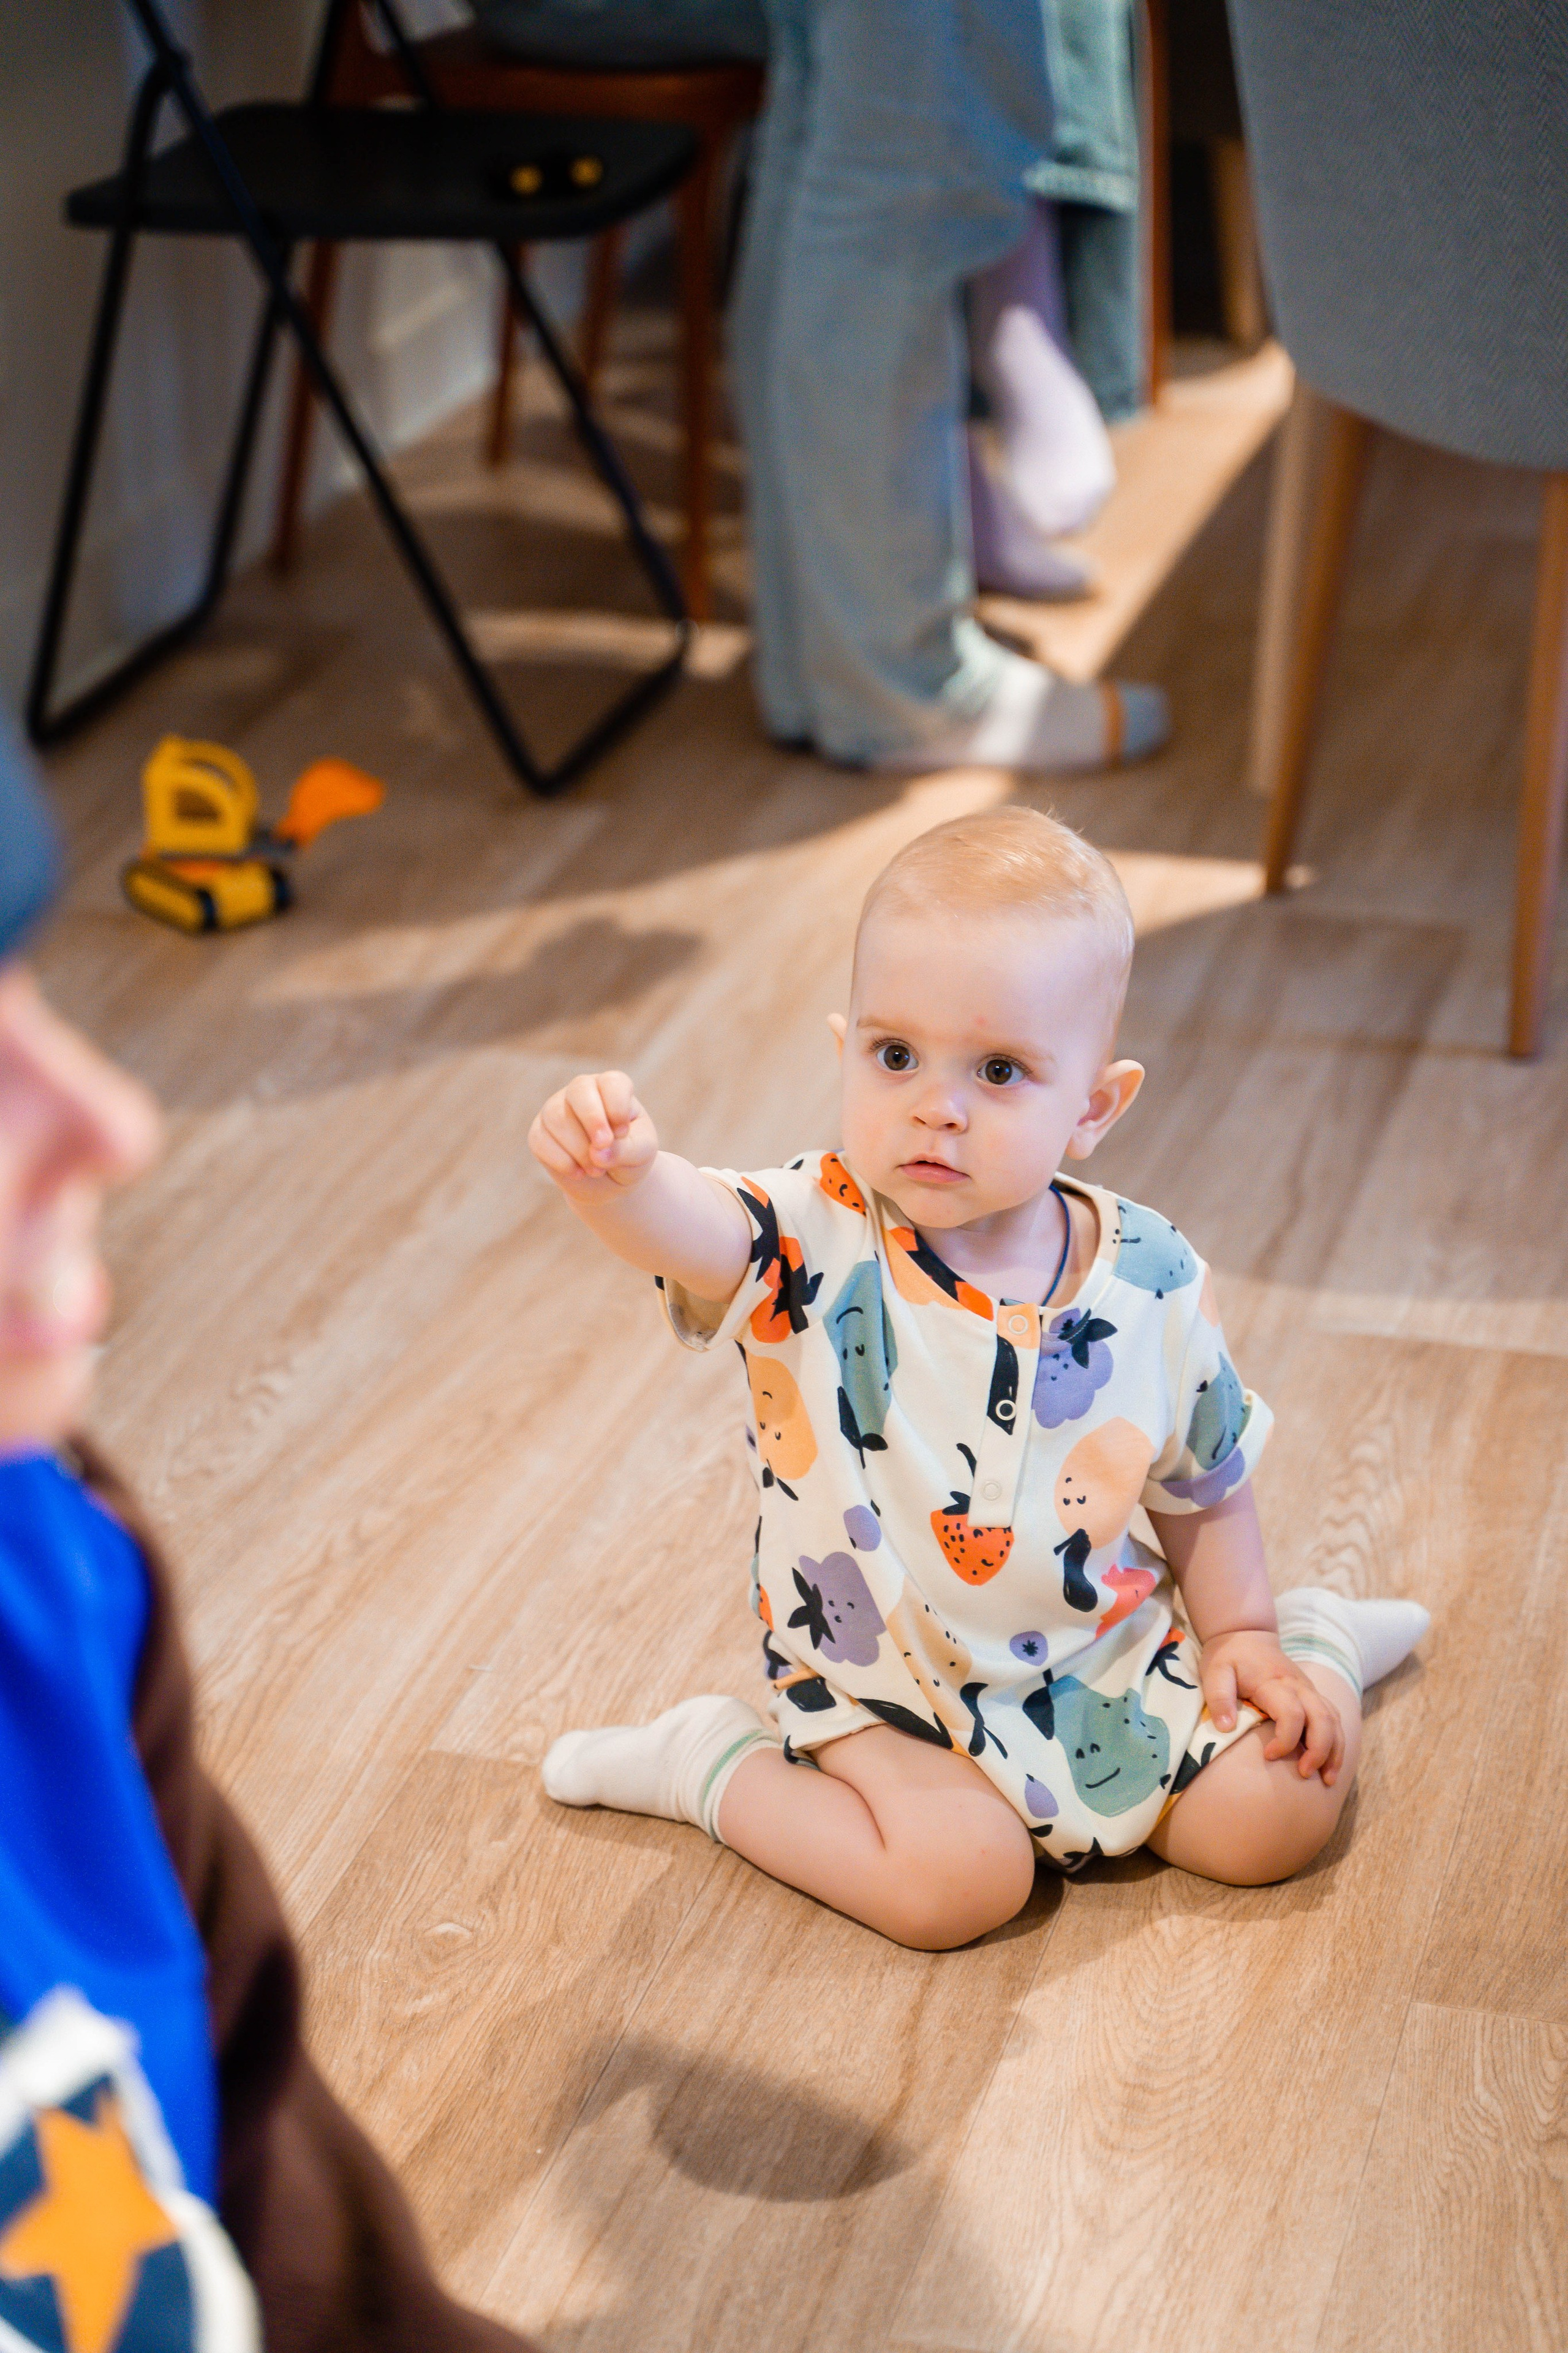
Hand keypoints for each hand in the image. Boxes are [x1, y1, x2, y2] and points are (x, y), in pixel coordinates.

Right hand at [529, 1070, 658, 1197]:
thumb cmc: (630, 1156)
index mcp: (612, 1088)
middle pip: (579, 1091)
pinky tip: (579, 1173)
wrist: (611, 1180)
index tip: (622, 1133)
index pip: (612, 1083)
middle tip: (603, 1146)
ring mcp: (557, 1109)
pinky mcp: (540, 1132)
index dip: (616, 1108)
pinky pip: (540, 1140)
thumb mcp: (641, 1153)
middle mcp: (582, 1091)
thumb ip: (625, 1150)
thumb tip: (597, 1154)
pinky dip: (561, 1161)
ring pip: (557, 1118)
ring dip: (579, 1150)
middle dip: (593, 1120)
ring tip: (597, 1169)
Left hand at [1199, 1628, 1346, 1785]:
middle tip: (1306, 1774)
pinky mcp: (1312, 1695)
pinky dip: (1336, 1741)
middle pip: (1323, 1719)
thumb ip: (1219, 1697)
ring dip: (1334, 1750)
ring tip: (1327, 1780)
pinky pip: (1333, 1718)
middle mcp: (1299, 1686)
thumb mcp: (1215, 1671)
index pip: (1292, 1714)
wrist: (1246, 1635)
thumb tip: (1226, 1728)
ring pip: (1334, 1720)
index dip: (1285, 1740)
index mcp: (1274, 1682)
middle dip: (1320, 1751)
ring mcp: (1309, 1690)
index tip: (1268, 1756)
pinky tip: (1329, 1763)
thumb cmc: (1229, 1656)